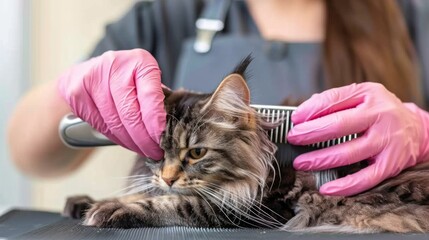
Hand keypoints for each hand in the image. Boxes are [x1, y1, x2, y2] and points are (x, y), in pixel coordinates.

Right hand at [58, 49, 165, 159]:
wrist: (89, 72)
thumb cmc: (126, 79)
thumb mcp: (146, 81)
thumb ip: (158, 100)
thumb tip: (170, 130)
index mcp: (139, 61)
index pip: (150, 95)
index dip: (155, 121)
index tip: (161, 138)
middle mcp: (115, 65)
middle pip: (130, 113)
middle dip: (144, 138)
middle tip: (154, 152)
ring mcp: (93, 78)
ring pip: (114, 122)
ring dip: (130, 141)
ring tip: (142, 149)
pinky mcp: (77, 92)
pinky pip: (100, 124)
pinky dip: (114, 137)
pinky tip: (124, 141)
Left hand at [287, 82, 428, 195]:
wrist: (416, 128)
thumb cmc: (379, 111)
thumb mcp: (360, 96)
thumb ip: (333, 101)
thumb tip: (302, 114)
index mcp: (369, 95)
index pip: (334, 100)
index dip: (311, 110)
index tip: (294, 119)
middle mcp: (380, 116)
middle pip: (339, 125)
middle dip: (311, 133)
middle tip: (293, 139)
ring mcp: (387, 141)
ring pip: (348, 153)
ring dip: (320, 160)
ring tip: (301, 162)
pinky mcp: (390, 164)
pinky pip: (365, 178)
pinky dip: (344, 186)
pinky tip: (326, 188)